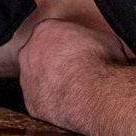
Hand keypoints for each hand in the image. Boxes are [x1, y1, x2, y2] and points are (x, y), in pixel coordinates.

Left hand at [17, 18, 133, 129]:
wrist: (94, 91)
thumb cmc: (100, 63)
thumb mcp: (108, 40)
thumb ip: (96, 40)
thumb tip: (106, 47)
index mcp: (46, 31)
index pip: (52, 33)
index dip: (67, 44)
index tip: (77, 52)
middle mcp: (29, 52)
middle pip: (38, 55)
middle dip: (55, 63)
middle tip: (75, 72)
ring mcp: (27, 78)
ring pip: (37, 80)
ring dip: (51, 84)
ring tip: (74, 90)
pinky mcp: (31, 102)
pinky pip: (40, 102)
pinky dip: (52, 104)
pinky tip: (69, 105)